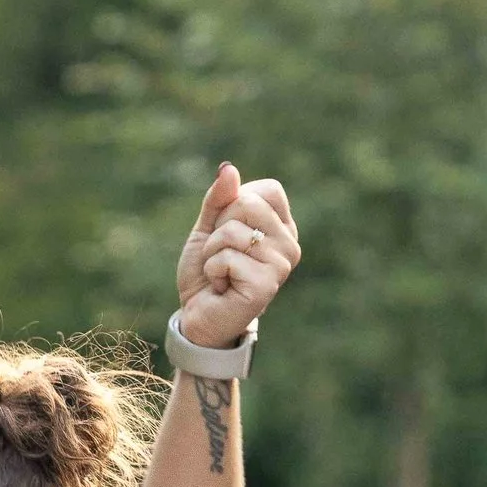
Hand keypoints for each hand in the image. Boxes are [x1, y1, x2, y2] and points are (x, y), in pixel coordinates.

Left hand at [176, 164, 299, 348]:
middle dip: (219, 229)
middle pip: (247, 204)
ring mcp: (281, 265)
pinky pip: (227, 257)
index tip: (227, 234)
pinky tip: (222, 288)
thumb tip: (227, 168)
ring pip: (233, 231)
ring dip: (213, 252)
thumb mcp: (208, 229)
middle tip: (221, 256)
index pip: (265, 190)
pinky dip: (213, 271)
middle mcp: (289, 244)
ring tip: (220, 274)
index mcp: (282, 227)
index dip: (233, 206)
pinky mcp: (265, 285)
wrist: (197, 319)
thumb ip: (218, 199)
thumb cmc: (207, 274)